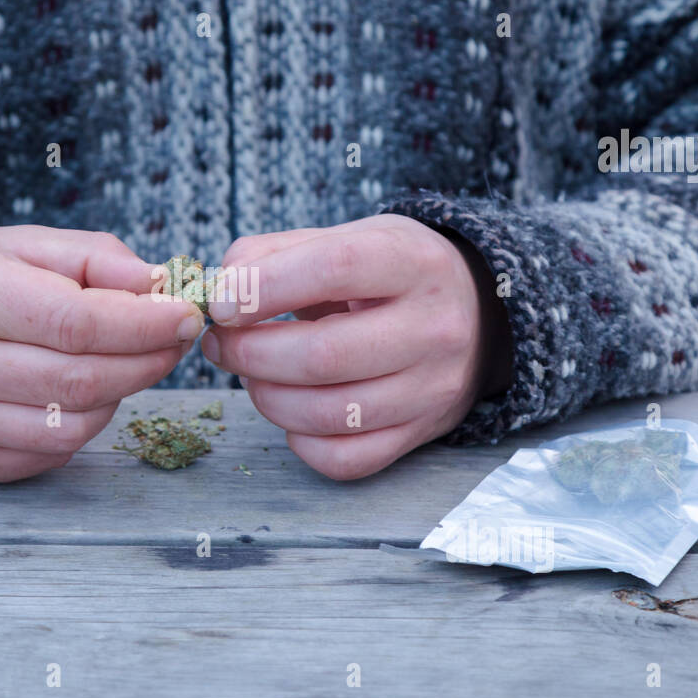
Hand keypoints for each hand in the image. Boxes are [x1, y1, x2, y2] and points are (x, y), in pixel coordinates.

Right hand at [0, 226, 203, 481]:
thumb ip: (88, 256)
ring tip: (123, 362)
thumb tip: (156, 286)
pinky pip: (46, 454)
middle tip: (173, 340)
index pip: (76, 322)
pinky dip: (80, 426)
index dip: (145, 324)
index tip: (185, 315)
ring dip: (119, 395)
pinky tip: (78, 393)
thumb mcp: (11, 242)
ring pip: (72, 427)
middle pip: (82, 379)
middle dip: (148, 361)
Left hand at [201, 214, 511, 479]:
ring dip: (267, 397)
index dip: (264, 287)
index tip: (220, 302)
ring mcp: (431, 387)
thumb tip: (221, 290)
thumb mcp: (347, 238)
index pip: (334, 267)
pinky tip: (292, 412)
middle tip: (221, 344)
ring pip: (330, 414)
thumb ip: (276, 253)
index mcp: (412, 261)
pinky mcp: (422, 433)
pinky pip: (347, 459)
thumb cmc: (391, 273)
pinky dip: (301, 442)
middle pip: (324, 355)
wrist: (477, 314)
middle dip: (250, 353)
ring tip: (251, 375)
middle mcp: (433, 327)